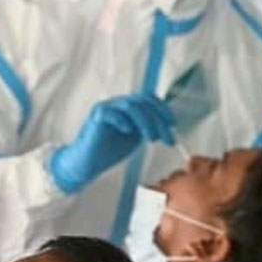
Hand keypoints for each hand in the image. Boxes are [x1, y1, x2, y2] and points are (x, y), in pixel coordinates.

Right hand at [50, 94, 175, 193]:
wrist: (90, 162)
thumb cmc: (111, 150)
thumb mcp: (136, 137)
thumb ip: (148, 128)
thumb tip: (167, 127)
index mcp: (128, 107)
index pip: (149, 99)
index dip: (163, 109)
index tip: (172, 124)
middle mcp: (118, 104)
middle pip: (142, 102)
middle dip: (158, 119)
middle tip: (166, 137)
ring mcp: (106, 108)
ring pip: (130, 107)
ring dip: (145, 122)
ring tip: (151, 139)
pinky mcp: (96, 116)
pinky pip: (110, 113)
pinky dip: (122, 120)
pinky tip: (128, 131)